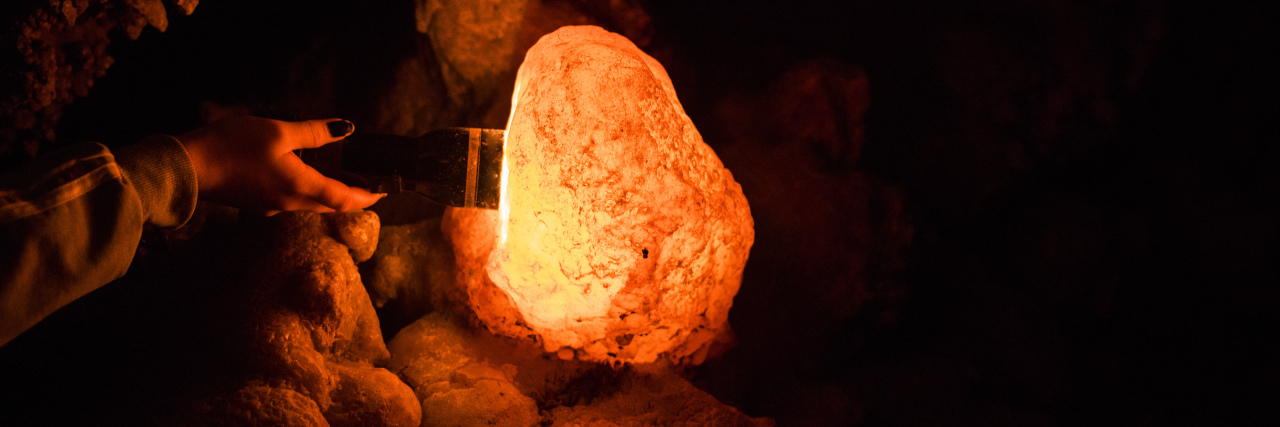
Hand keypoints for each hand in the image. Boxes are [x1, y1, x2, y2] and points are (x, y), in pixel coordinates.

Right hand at [178, 116, 382, 213]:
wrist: (186, 168)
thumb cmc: (230, 148)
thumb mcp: (278, 132)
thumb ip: (313, 132)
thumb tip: (344, 130)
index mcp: (300, 187)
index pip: (344, 199)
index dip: (367, 197)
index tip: (383, 192)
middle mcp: (289, 203)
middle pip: (330, 204)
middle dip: (351, 196)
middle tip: (369, 184)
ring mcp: (272, 206)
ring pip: (310, 203)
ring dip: (329, 193)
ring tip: (343, 178)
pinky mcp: (256, 202)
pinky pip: (291, 198)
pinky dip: (306, 189)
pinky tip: (304, 174)